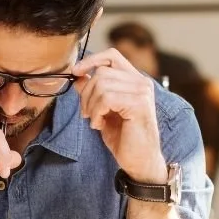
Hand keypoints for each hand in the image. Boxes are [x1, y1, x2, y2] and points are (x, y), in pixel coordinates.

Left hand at [72, 48, 166, 182]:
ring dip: (90, 105)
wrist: (139, 161)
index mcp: (135, 81)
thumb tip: (78, 75)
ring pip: (102, 85)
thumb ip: (93, 92)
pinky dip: (96, 112)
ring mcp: (142, 92)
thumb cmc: (123, 138)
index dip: (91, 60)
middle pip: (101, 72)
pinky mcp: (139, 104)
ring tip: (94, 120)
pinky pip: (106, 98)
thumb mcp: (103, 111)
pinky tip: (99, 125)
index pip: (112, 56)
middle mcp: (141, 82)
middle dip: (86, 93)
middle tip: (86, 113)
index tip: (75, 72)